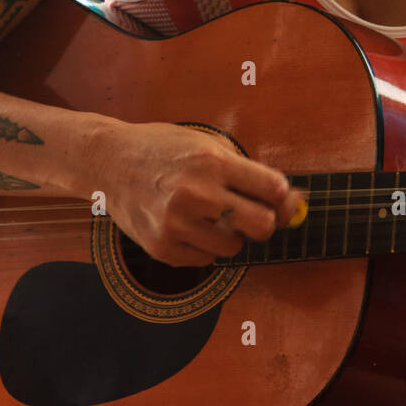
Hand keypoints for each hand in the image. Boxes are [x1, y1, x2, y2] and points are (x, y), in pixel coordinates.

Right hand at [87, 119, 304, 267]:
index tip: (273, 195)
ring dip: (229, 234)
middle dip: (262, 221)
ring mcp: (177, 224)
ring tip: (208, 214)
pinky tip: (187, 224)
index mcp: (212, 162)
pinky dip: (203, 246)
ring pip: (234, 248)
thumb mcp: (207, 145)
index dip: (280, 195)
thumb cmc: (164, 149)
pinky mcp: (162, 248)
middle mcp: (196, 194)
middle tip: (248, 212)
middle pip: (262, 226)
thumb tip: (295, 203)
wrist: (110, 162)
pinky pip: (206, 260)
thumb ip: (248, 172)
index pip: (273, 189)